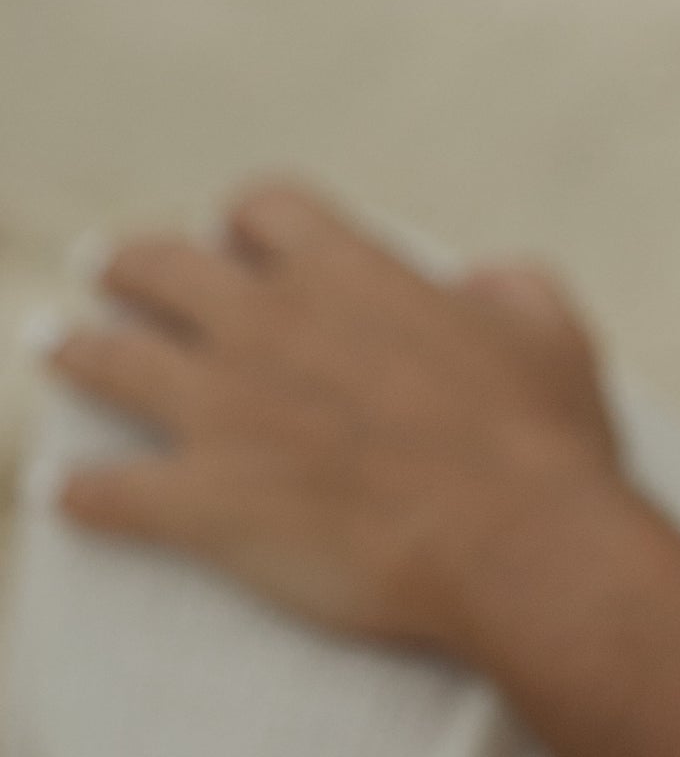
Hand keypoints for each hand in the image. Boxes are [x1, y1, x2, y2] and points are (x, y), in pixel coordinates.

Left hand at [43, 180, 627, 649]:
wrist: (518, 547)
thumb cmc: (546, 441)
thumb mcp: (550, 329)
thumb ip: (507, 285)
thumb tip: (482, 278)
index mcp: (344, 271)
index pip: (260, 209)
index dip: (243, 221)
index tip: (234, 235)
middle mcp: (263, 325)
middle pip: (157, 265)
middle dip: (126, 263)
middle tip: (105, 268)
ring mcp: (222, 412)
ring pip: (109, 359)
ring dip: (74, 349)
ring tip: (52, 344)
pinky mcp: (204, 503)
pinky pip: (110, 492)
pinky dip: (82, 495)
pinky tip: (66, 498)